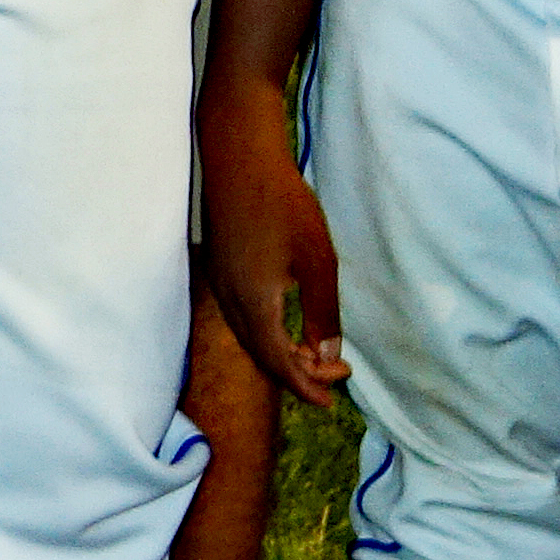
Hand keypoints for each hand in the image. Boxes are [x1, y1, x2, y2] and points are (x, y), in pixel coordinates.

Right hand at [197, 75, 348, 407]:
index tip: (331, 401)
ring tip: (317, 354)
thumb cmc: (283, 205)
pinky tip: (288, 325)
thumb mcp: (317, 260)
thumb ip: (322, 312)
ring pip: (251, 339)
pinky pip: (243, 320)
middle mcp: (231, 301)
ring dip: (283, 355)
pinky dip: (268, 335)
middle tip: (337, 374)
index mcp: (254, 303)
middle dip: (298, 374)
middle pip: (261, 356)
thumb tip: (327, 355)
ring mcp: (222, 285)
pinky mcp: (222, 270)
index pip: (277, 362)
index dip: (304, 387)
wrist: (238, 158)